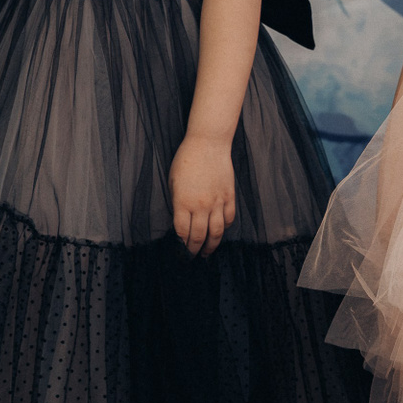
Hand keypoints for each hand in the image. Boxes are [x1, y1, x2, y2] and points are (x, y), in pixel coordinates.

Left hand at [169, 136, 236, 255]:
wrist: (208, 144)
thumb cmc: (185, 161)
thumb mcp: (172, 183)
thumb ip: (177, 203)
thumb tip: (181, 220)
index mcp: (183, 203)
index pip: (182, 233)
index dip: (180, 246)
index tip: (179, 253)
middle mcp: (201, 205)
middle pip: (199, 236)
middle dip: (194, 250)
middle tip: (191, 258)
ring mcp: (218, 201)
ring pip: (217, 231)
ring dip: (212, 244)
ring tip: (207, 252)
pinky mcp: (229, 195)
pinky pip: (229, 217)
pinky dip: (225, 227)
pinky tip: (220, 231)